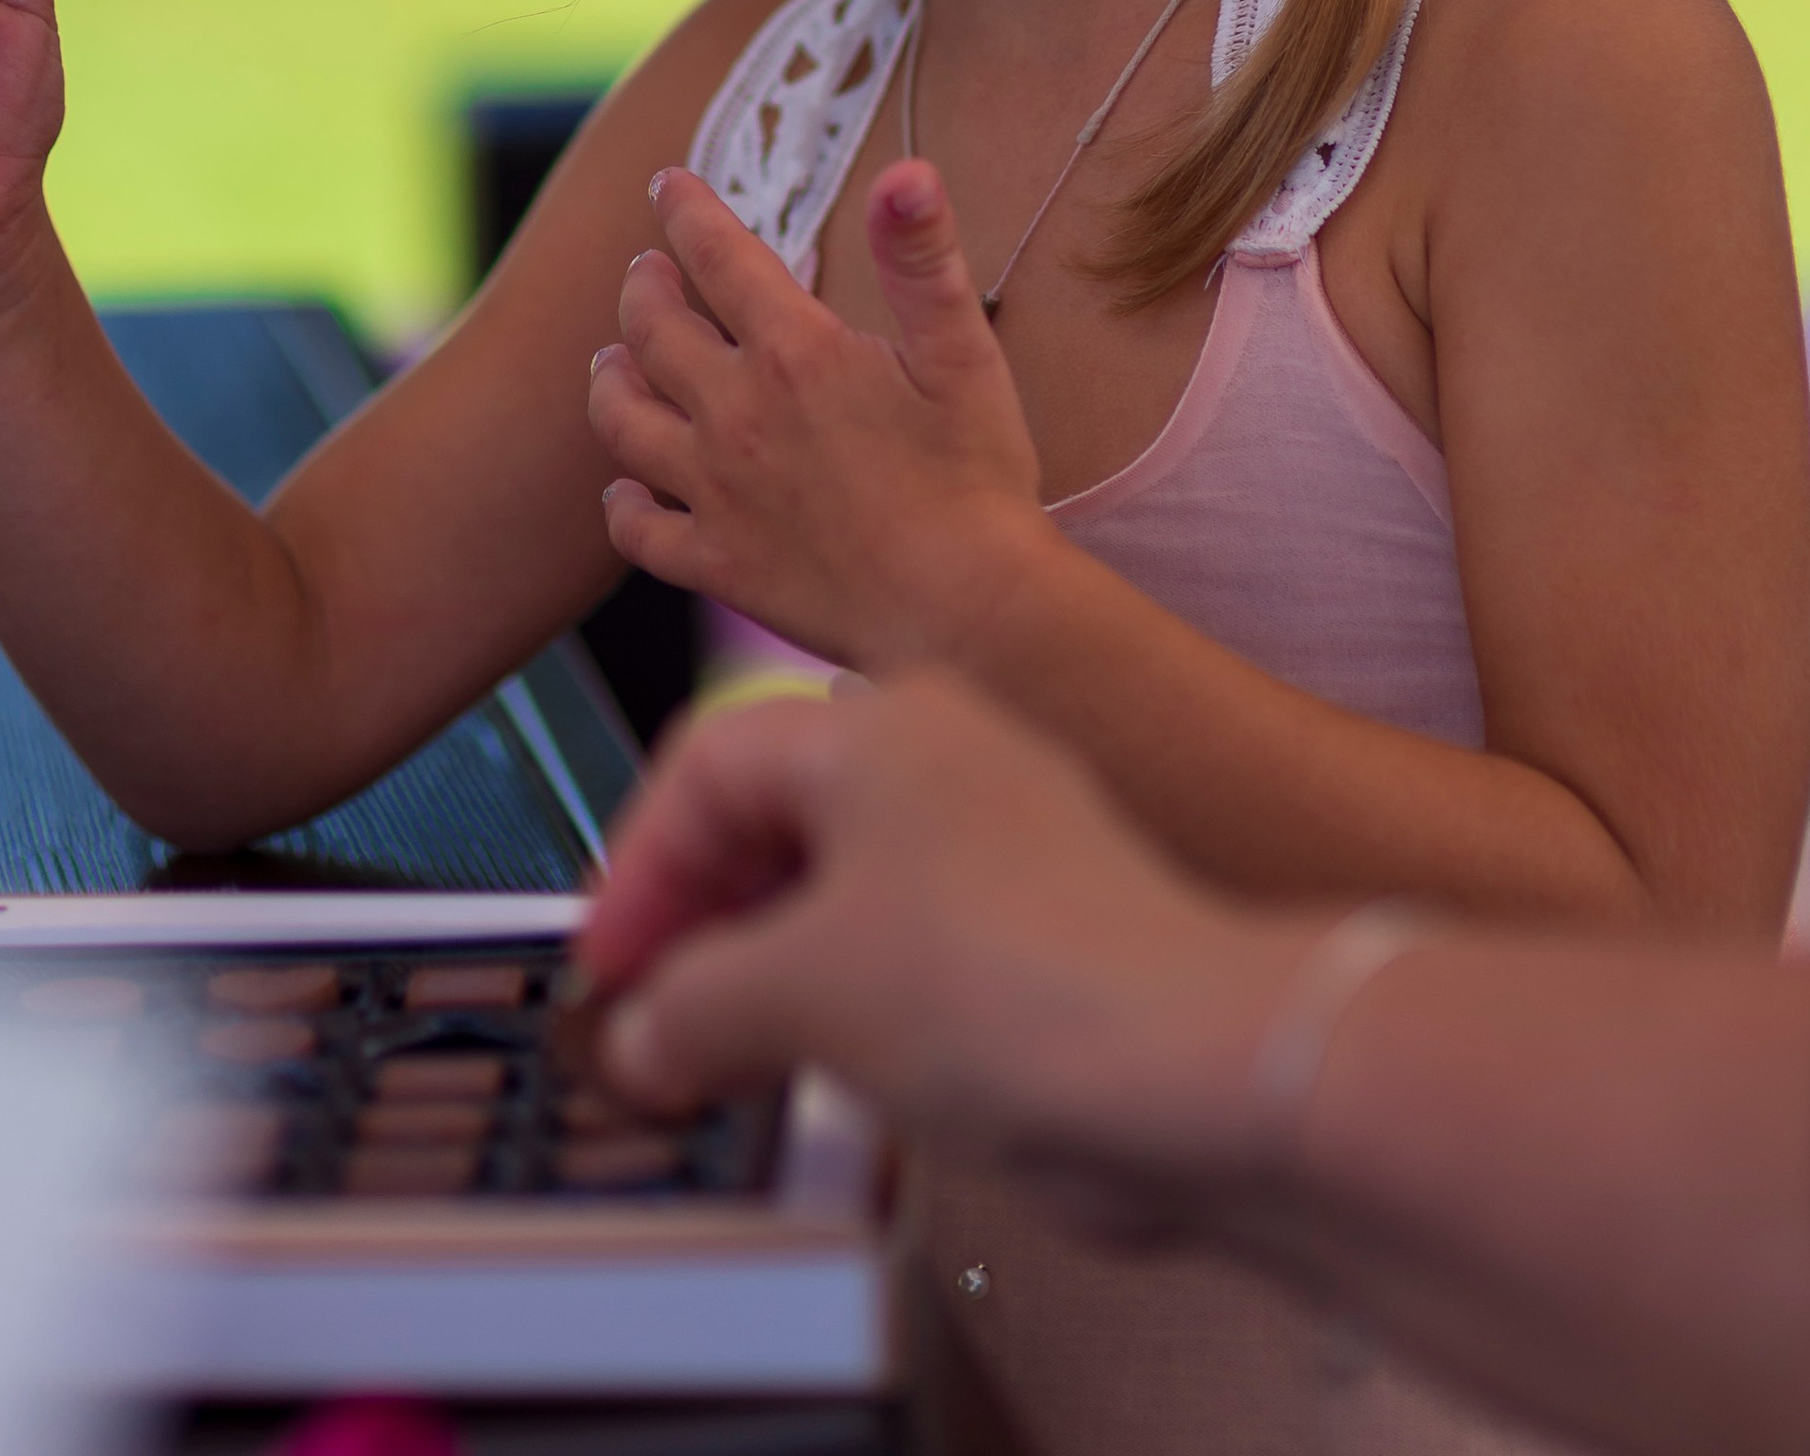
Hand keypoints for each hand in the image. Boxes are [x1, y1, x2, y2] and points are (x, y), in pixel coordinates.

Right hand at [579, 671, 1302, 1189]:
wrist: (1202, 1070)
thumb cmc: (1019, 986)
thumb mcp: (803, 994)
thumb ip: (694, 1009)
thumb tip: (642, 1038)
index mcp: (876, 729)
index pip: (707, 764)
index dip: (638, 870)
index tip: (607, 968)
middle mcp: (943, 762)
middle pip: (774, 824)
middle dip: (701, 928)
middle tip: (655, 1023)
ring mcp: (1004, 847)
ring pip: (843, 896)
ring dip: (771, 979)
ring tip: (728, 1067)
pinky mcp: (1044, 936)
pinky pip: (912, 955)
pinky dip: (852, 1010)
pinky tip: (834, 1080)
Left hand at [586, 160, 1046, 668]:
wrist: (967, 611)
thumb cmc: (976, 478)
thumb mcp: (963, 352)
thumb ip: (923, 257)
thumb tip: (905, 170)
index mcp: (794, 352)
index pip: (717, 256)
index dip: (686, 210)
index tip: (668, 184)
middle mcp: (736, 415)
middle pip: (653, 331)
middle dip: (643, 287)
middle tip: (645, 270)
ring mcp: (718, 493)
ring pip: (624, 423)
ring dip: (610, 382)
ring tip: (610, 360)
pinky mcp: (718, 564)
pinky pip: (639, 532)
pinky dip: (622, 507)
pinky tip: (623, 493)